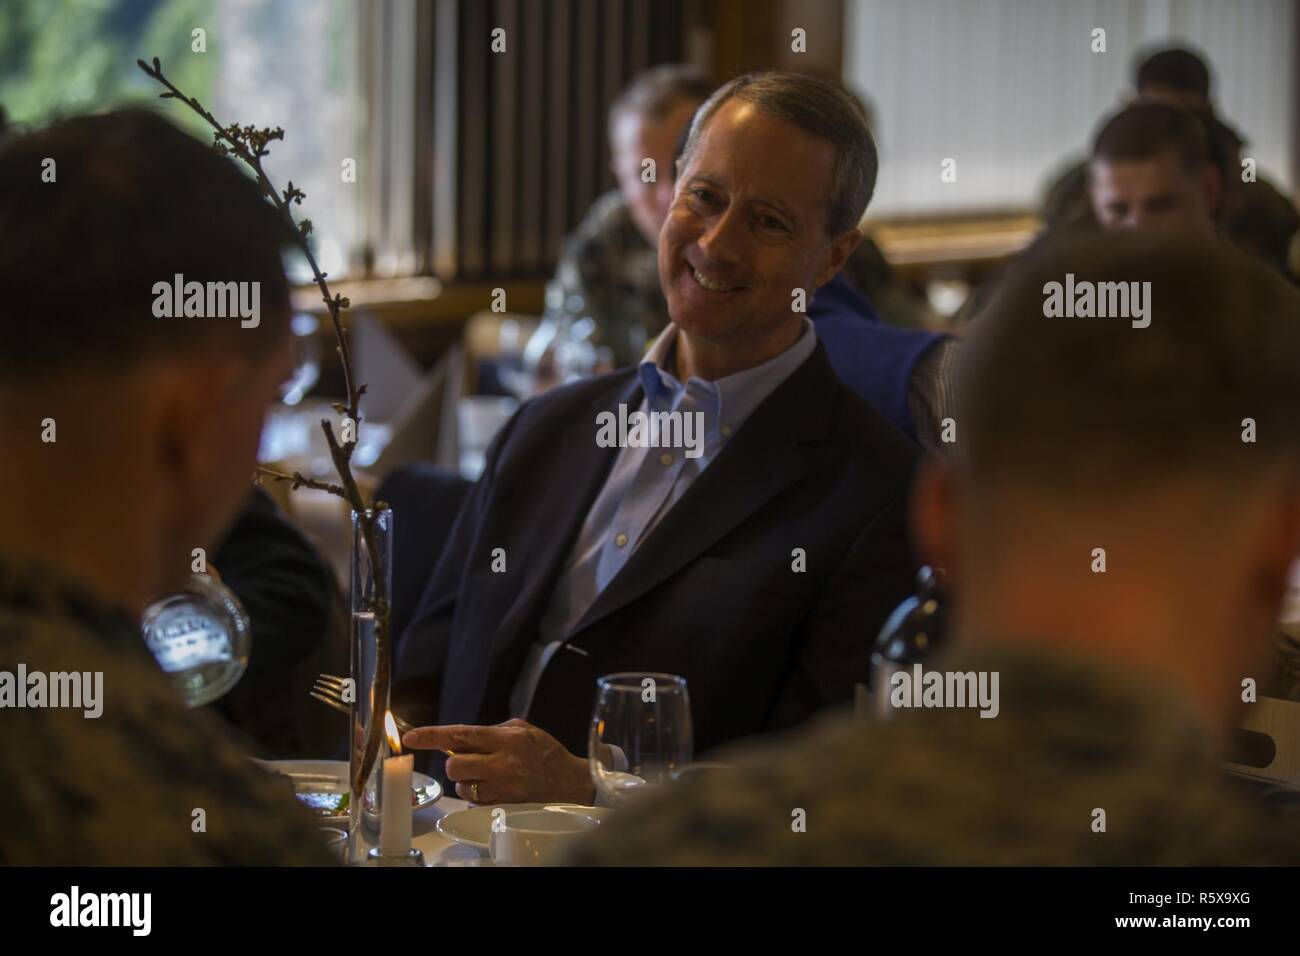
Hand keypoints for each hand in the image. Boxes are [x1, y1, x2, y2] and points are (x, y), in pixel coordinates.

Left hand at [402, 718, 594, 805]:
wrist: (570, 782)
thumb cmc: (544, 753)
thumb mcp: (522, 730)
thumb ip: (492, 732)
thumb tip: (461, 737)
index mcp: (505, 739)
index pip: (460, 734)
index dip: (431, 735)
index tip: (410, 737)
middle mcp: (502, 763)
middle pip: (454, 765)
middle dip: (455, 763)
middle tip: (467, 761)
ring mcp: (503, 787)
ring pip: (463, 786)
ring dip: (467, 781)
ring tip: (487, 775)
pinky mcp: (503, 805)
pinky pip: (475, 801)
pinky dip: (479, 794)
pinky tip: (495, 787)